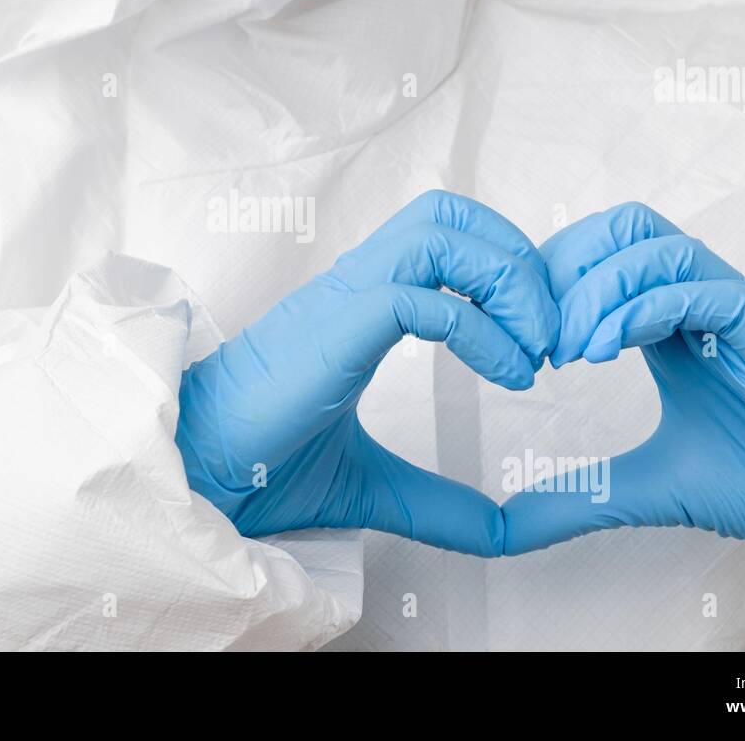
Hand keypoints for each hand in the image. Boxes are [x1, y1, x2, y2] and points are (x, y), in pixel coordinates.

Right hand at [176, 190, 558, 555]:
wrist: (196, 475)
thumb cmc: (259, 466)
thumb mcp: (371, 484)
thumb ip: (436, 501)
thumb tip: (497, 530)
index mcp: (361, 306)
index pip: (443, 238)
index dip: (504, 267)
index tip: (537, 338)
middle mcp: (355, 287)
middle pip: (449, 214)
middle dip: (518, 258)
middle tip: (549, 332)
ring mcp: (343, 301)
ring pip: (441, 234)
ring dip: (508, 282)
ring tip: (535, 349)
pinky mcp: (335, 331)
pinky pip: (424, 299)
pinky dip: (482, 330)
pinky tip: (506, 374)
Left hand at [502, 202, 744, 581]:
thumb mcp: (645, 488)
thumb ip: (576, 498)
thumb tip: (506, 528)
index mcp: (662, 321)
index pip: (593, 255)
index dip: (543, 283)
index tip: (511, 339)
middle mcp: (694, 299)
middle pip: (616, 229)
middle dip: (561, 270)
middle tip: (532, 336)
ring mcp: (731, 306)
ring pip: (652, 247)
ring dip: (595, 290)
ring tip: (567, 349)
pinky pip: (700, 288)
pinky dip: (642, 307)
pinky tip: (606, 349)